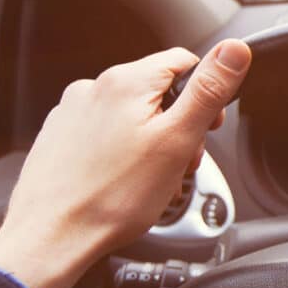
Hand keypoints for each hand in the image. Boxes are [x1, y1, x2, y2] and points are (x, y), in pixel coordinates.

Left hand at [0, 40, 251, 287]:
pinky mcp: (61, 137)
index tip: (208, 126)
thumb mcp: (178, 140)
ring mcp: (73, 112)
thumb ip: (209, 90)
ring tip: (152, 179)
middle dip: (178, 124)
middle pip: (158, 91)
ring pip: (132, 115)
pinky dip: (123, 152)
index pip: (184, 61)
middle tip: (181, 162)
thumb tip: (235, 50)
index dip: (205, 94)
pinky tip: (124, 181)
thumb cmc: (113, 197)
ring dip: (153, 141)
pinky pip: (105, 134)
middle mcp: (94, 88)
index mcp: (127, 81)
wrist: (51, 237)